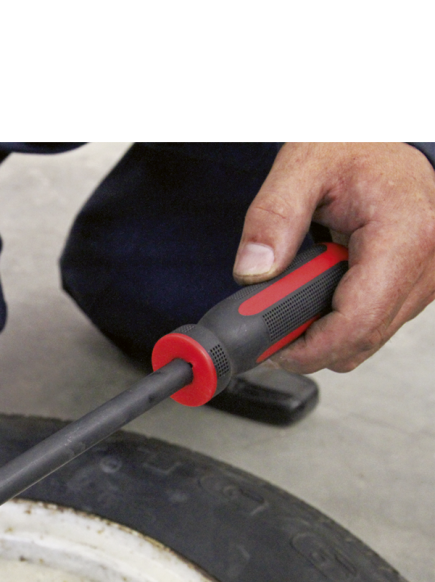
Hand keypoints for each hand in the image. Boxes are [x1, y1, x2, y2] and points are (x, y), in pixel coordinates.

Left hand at [233, 142, 434, 372]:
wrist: (383, 143)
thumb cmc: (353, 148)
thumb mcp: (301, 167)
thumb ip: (272, 218)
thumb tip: (252, 272)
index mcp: (405, 234)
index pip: (357, 322)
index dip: (309, 348)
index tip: (273, 349)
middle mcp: (428, 263)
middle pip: (361, 341)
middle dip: (311, 344)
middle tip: (273, 323)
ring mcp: (428, 279)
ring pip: (368, 340)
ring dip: (326, 334)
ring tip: (297, 297)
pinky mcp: (419, 286)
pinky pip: (376, 326)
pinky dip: (341, 322)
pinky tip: (321, 293)